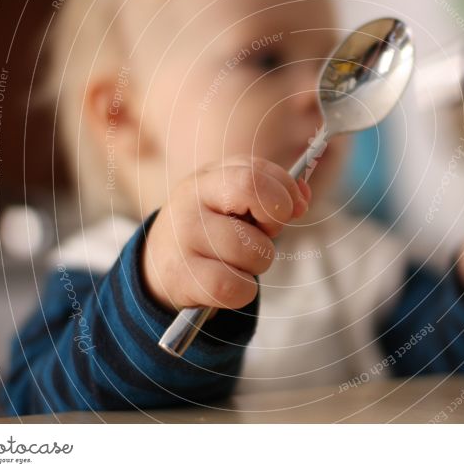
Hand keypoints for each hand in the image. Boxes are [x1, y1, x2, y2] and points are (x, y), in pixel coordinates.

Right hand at [142, 155, 310, 311]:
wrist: (161, 265)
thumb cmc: (211, 229)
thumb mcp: (234, 201)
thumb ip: (271, 191)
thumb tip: (302, 199)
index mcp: (209, 176)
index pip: (255, 172)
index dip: (285, 193)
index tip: (291, 210)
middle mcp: (190, 199)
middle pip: (252, 193)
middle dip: (274, 219)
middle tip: (266, 233)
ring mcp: (183, 237)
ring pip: (254, 250)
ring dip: (260, 263)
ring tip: (238, 261)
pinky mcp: (181, 276)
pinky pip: (235, 287)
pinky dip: (243, 291)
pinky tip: (228, 283)